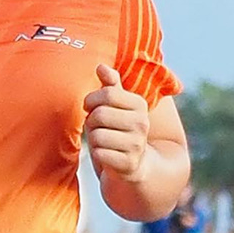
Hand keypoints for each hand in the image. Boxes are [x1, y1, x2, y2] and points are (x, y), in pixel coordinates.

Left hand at [84, 64, 152, 186]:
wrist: (134, 166)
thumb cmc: (119, 130)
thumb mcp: (116, 107)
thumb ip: (110, 86)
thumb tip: (100, 66)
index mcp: (139, 105)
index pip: (108, 93)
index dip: (92, 99)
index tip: (90, 107)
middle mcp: (142, 123)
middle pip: (99, 114)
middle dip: (91, 122)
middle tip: (97, 128)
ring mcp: (137, 145)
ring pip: (97, 136)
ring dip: (94, 140)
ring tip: (103, 141)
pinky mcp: (129, 165)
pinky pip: (100, 154)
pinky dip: (97, 155)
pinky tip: (106, 155)